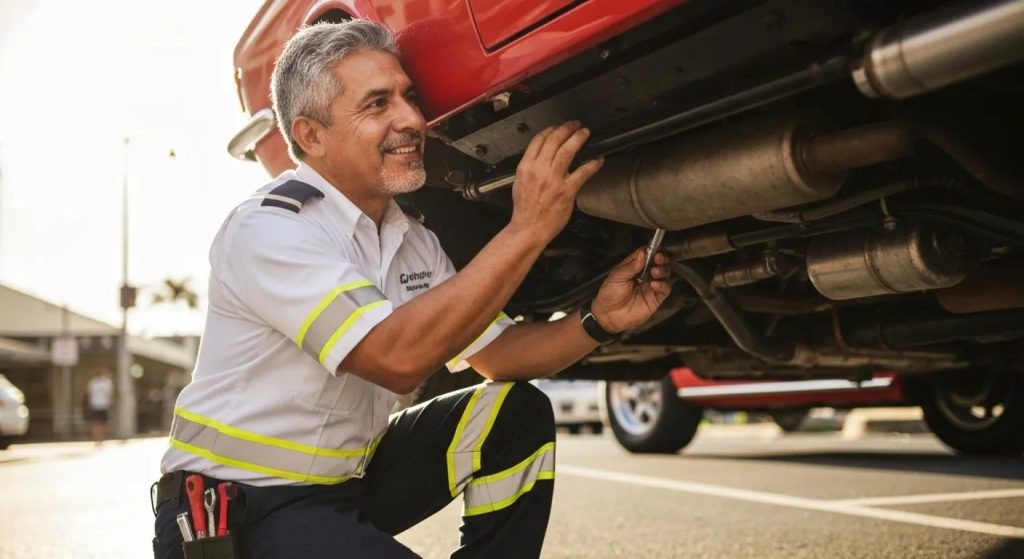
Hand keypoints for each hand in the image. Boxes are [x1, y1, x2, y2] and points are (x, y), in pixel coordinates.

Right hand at [509, 121, 603, 242]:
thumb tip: (542, 155)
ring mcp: (553, 180)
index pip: (539, 140)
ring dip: (578, 138)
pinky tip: (598, 158)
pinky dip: (592, 163)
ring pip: (567, 150)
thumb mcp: (520, 182)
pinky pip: (583, 172)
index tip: (558, 126)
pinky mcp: (566, 191)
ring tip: (585, 133)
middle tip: (575, 125)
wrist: (529, 228)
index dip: (551, 129)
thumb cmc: (525, 209)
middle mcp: (539, 170)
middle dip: (567, 128)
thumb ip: (530, 167)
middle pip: (554, 140)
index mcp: (526, 167)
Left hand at [591, 250, 671, 332]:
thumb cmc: (609, 295)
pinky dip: (663, 284)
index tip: (652, 250)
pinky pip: (665, 288)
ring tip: (655, 272)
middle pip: (659, 261)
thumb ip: (631, 265)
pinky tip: (654, 285)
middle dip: (661, 258)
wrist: (608, 316)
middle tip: (658, 258)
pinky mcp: (656, 297)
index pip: (646, 253)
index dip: (651, 250)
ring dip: (662, 270)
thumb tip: (643, 253)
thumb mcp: (617, 277)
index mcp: (633, 266)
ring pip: (665, 273)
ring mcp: (650, 285)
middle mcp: (644, 274)